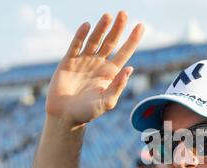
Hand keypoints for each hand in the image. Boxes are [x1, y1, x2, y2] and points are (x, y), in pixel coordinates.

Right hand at [46, 11, 143, 128]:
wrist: (65, 116)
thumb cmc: (88, 112)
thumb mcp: (106, 102)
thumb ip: (118, 86)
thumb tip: (130, 69)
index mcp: (110, 73)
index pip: (124, 53)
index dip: (132, 40)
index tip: (141, 26)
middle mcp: (99, 64)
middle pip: (111, 43)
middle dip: (118, 29)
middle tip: (124, 13)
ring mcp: (84, 61)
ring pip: (94, 41)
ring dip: (101, 28)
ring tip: (108, 16)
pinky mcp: (68, 61)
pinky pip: (76, 45)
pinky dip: (81, 36)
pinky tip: (87, 26)